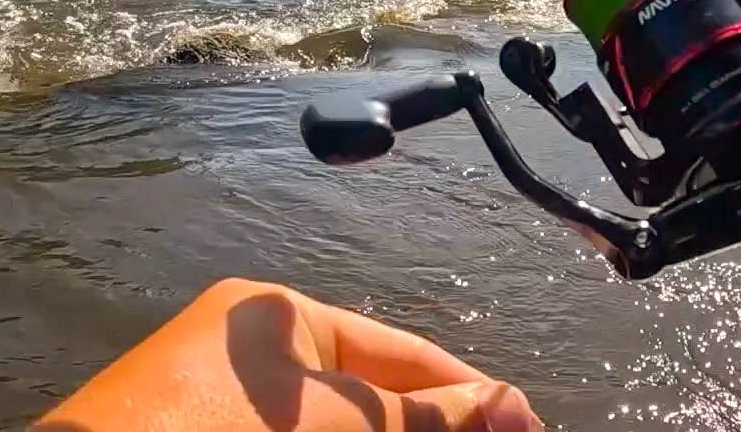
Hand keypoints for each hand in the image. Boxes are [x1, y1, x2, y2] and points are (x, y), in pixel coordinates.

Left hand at [35, 278, 540, 431]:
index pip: (399, 353)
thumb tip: (505, 404)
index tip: (526, 422)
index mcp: (281, 319)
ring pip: (344, 425)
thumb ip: (419, 416)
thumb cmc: (214, 430)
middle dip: (439, 425)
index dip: (468, 391)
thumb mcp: (335, 420)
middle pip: (377, 397)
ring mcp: (234, 409)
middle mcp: (258, 358)